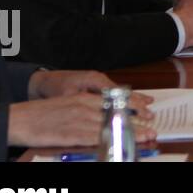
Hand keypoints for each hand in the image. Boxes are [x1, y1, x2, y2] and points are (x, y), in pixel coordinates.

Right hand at [7, 94, 156, 148]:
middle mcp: (84, 106)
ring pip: (110, 126)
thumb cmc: (40, 114)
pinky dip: (110, 140)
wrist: (17, 118)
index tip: (147, 113)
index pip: (115, 101)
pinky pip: (93, 137)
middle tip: (152, 129)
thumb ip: (84, 110)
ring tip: (146, 138)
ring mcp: (78, 120)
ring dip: (130, 133)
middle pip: (117, 113)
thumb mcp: (66, 105)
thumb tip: (102, 118)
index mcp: (83, 98)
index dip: (133, 108)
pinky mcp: (70, 133)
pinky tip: (120, 143)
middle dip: (137, 122)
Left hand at [27, 71, 151, 111]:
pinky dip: (126, 98)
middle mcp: (99, 79)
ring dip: (135, 99)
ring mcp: (99, 82)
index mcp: (94, 79)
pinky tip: (135, 101)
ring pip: (121, 91)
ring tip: (149, 105)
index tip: (141, 109)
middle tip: (149, 112)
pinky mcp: (96, 86)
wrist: (43, 80)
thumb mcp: (66, 96)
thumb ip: (81, 102)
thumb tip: (93, 111)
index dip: (130, 102)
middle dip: (138, 102)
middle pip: (123, 91)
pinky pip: (115, 93)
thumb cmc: (53, 87)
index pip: (117, 92)